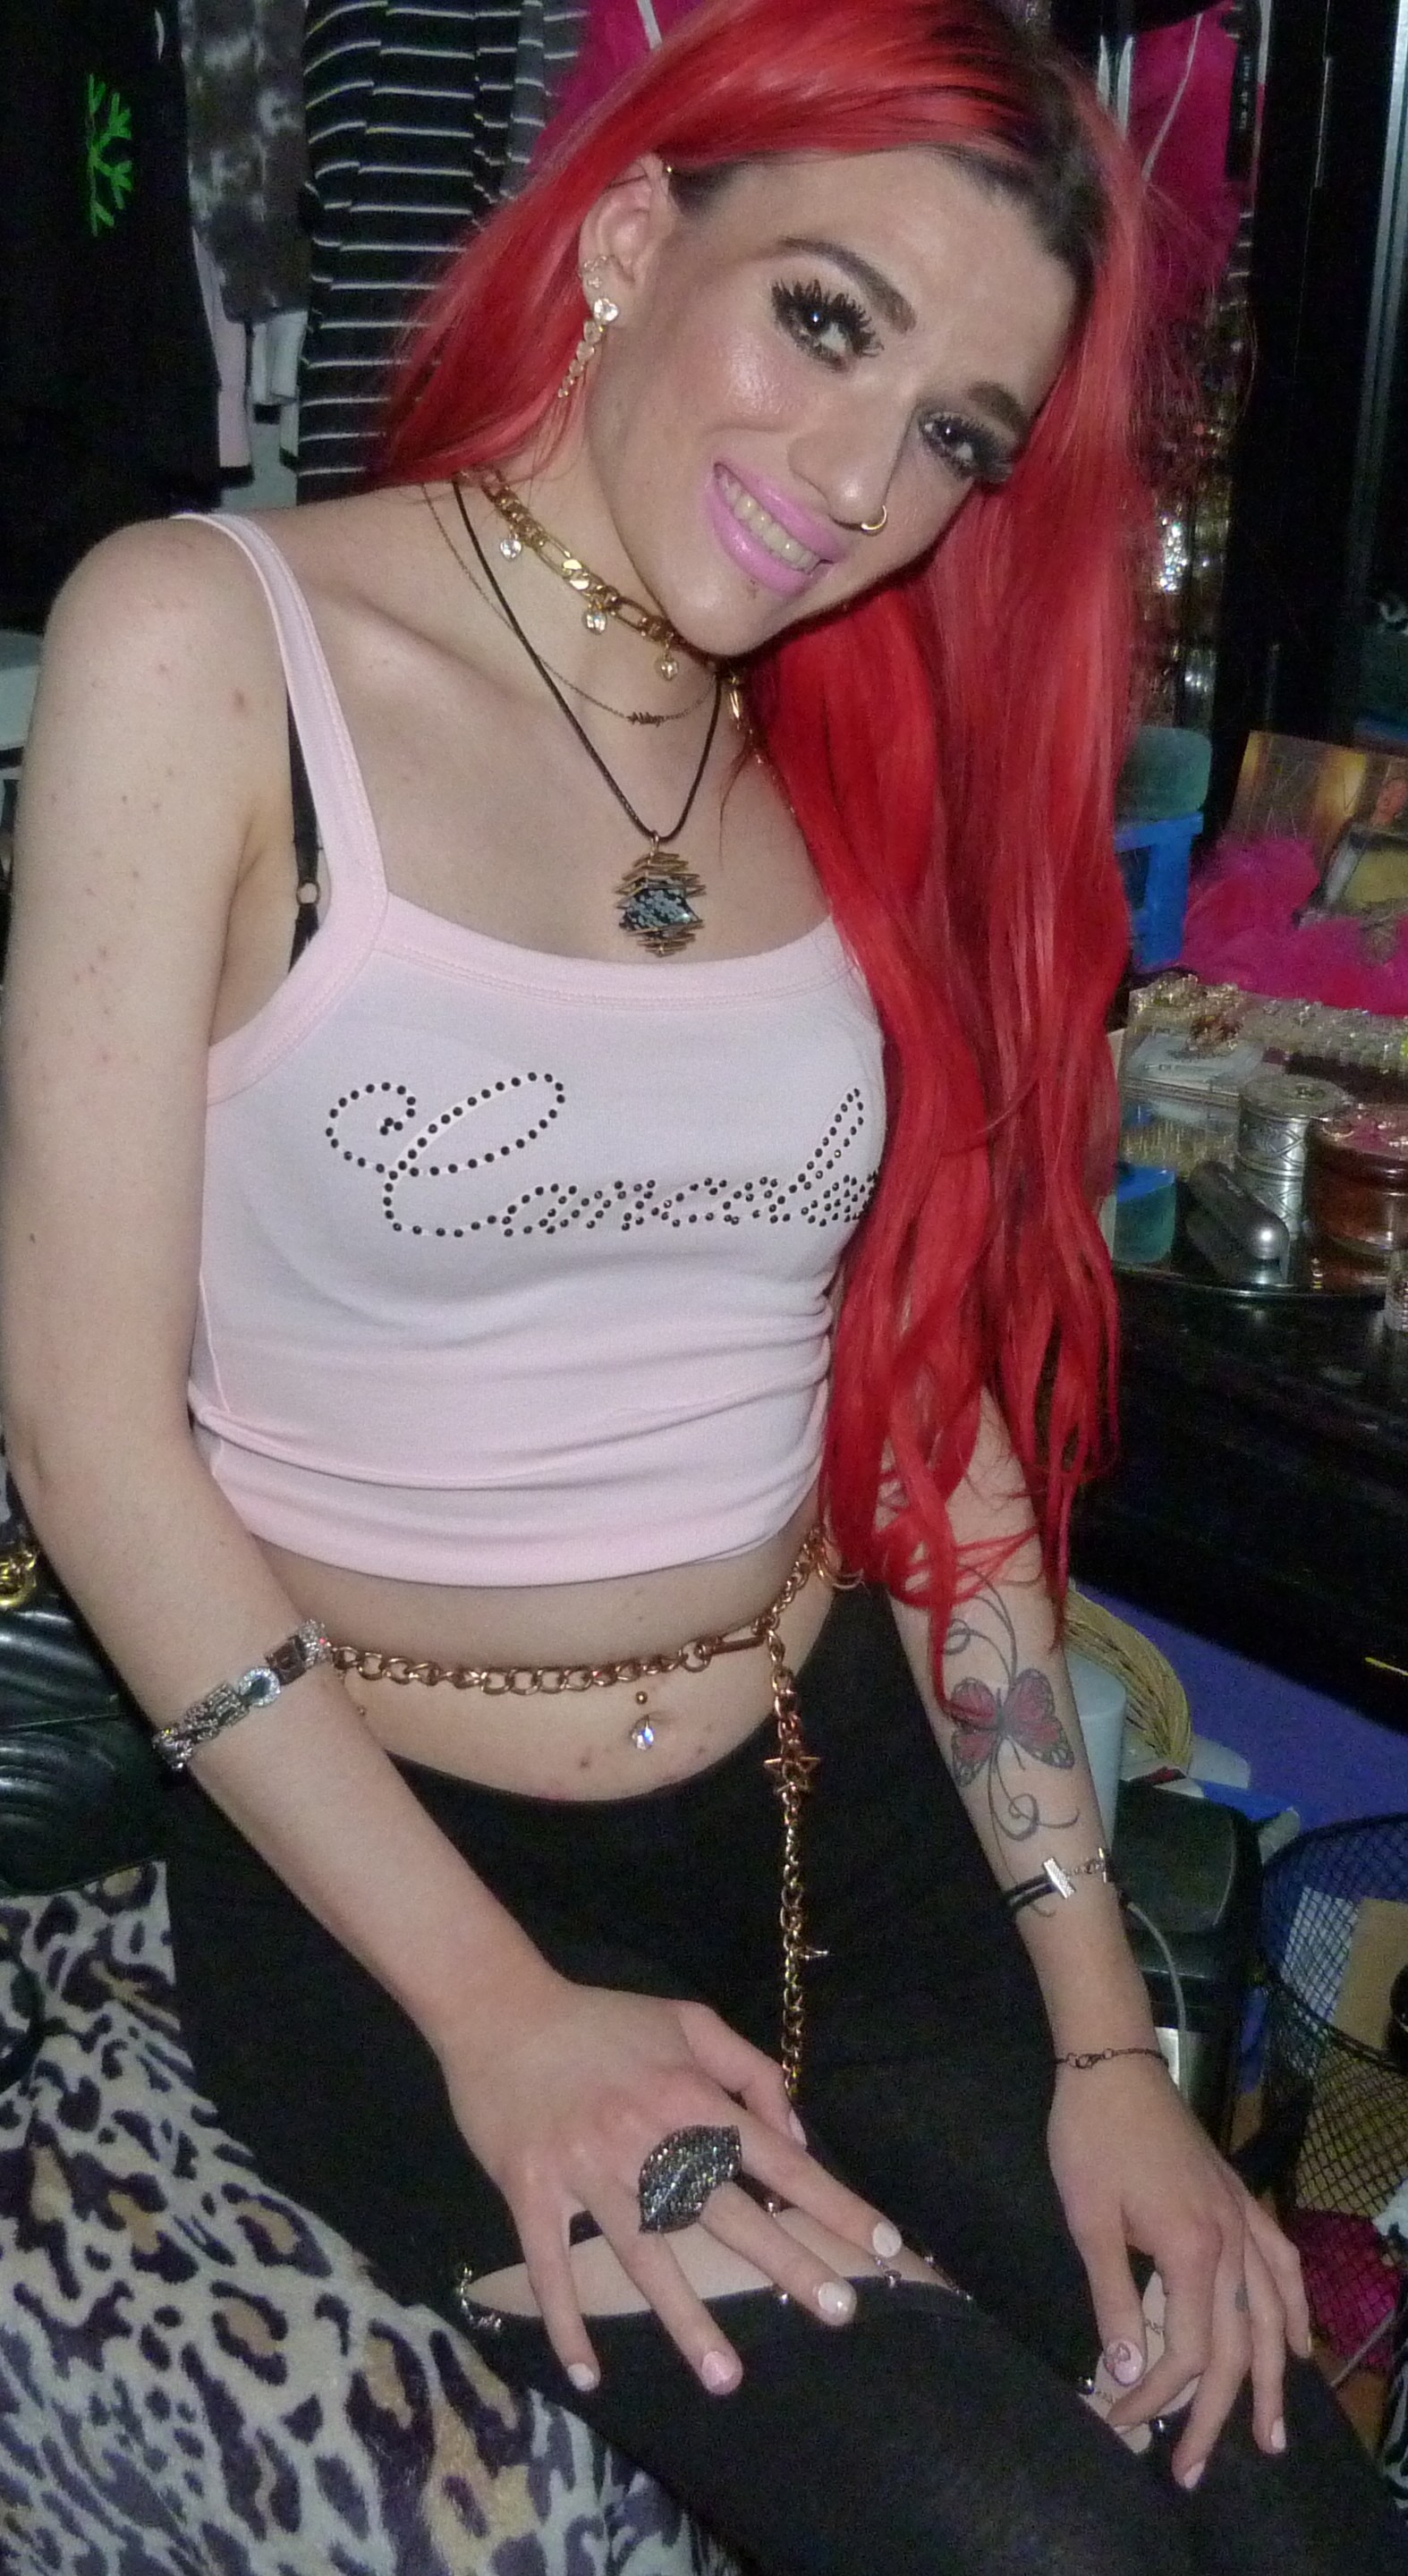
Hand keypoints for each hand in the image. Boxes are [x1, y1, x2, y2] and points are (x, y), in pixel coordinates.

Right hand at [435, 1964, 902, 2393]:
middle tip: (838, 2312)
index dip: (831, 2200)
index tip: (881, 2244)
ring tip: (726, 2378)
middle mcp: (646, 2139)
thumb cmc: (600, 2020)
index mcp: (688, 2096)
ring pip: (647, 2256)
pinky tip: (590, 2373)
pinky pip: (553, 2267)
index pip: (776, 2156)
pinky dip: (568, 2321)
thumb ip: (750, 2070)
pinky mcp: (531, 2191)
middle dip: (787, 2263)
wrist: (499, 2010)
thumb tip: (796, 2135)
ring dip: (687, 2320)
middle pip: (727, 2212)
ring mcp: (587, 2171)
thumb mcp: (686, 2021)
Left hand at [1047, 2054, 1311, 2486]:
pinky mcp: (1240, 2203)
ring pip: (1272, 2316)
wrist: (1113, 2066)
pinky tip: (1296, 2345)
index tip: (1119, 2422)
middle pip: (1234, 2348)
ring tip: (1271, 2436)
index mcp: (1192, 2251)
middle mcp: (1232, 2242)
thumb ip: (1112, 2302)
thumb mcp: (1089, 2222)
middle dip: (1214, 2415)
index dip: (1156, 2397)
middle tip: (1194, 2471)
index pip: (1185, 2350)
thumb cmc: (1091, 2139)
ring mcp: (1244, 2221)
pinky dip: (1294, 2309)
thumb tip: (1127, 2377)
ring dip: (1270, 2381)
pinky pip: (1282, 2266)